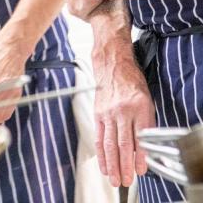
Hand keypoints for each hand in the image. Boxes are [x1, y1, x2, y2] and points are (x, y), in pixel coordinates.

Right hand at [89, 7, 154, 187]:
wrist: (112, 64)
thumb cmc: (132, 83)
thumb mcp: (146, 101)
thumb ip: (146, 124)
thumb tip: (144, 150)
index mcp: (139, 107)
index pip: (140, 137)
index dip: (139, 157)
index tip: (141, 171)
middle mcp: (122, 110)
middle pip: (122, 143)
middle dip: (124, 165)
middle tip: (126, 181)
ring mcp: (108, 112)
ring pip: (109, 142)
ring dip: (112, 163)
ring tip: (115, 179)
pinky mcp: (98, 112)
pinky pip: (98, 136)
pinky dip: (101, 153)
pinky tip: (104, 164)